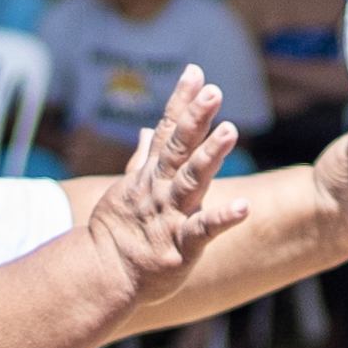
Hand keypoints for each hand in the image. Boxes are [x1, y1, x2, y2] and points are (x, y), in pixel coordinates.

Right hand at [75, 73, 250, 313]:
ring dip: (210, 156)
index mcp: (152, 176)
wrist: (104, 275)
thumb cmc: (119, 232)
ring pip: (191, 182)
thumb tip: (149, 129)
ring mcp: (169, 217)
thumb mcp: (127, 189)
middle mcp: (160, 190)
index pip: (167, 131)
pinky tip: (244, 208)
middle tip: (214, 91)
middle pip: (179, 148)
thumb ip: (143, 158)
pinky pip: (202, 231)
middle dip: (195, 119)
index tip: (196, 72)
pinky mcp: (179, 248)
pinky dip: (222, 219)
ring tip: (230, 130)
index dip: (181, 102)